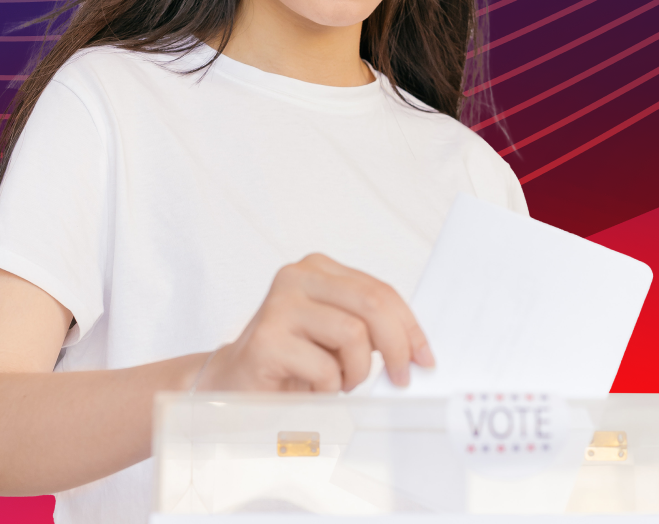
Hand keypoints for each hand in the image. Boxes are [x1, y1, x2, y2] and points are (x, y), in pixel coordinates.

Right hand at [199, 253, 433, 392]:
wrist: (234, 383)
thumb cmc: (292, 361)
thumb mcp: (336, 335)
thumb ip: (369, 326)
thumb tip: (416, 346)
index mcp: (317, 269)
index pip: (379, 290)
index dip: (410, 326)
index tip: (424, 356)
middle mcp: (296, 277)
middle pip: (372, 304)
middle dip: (397, 346)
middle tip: (402, 377)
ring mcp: (278, 306)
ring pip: (353, 335)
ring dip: (356, 371)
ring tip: (338, 382)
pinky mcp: (267, 340)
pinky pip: (325, 368)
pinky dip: (327, 388)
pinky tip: (311, 388)